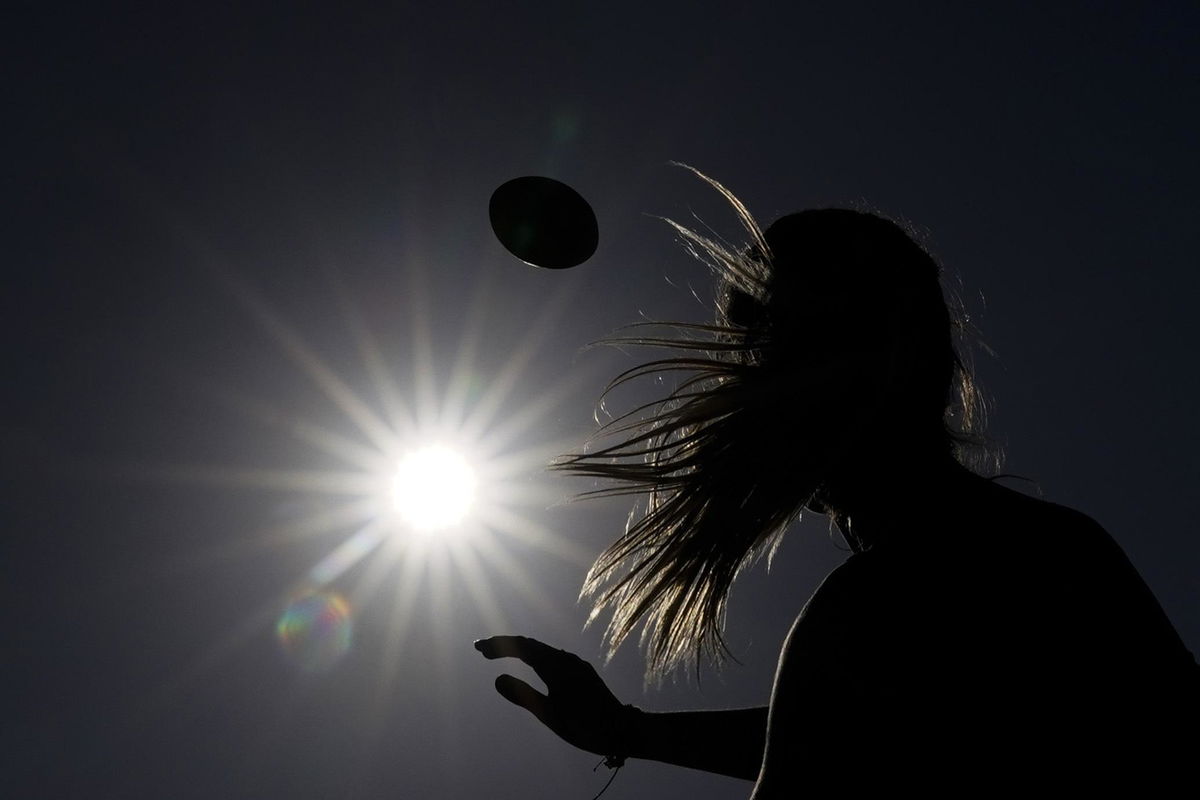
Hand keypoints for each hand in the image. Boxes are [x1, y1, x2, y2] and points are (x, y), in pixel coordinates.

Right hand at [475, 635, 636, 757]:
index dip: (499, 645)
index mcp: (556, 666)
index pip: (522, 647)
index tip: (478, 648)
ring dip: (519, 650)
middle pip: (530, 644)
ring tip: (498, 653)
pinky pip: (551, 656)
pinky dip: (533, 656)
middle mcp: (566, 659)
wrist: (624, 729)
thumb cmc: (586, 726)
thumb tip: (497, 678)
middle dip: (505, 644)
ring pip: (541, 649)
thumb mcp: (549, 714)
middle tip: (481, 649)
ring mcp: (575, 664)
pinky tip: (529, 663)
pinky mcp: (580, 671)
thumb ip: (523, 695)